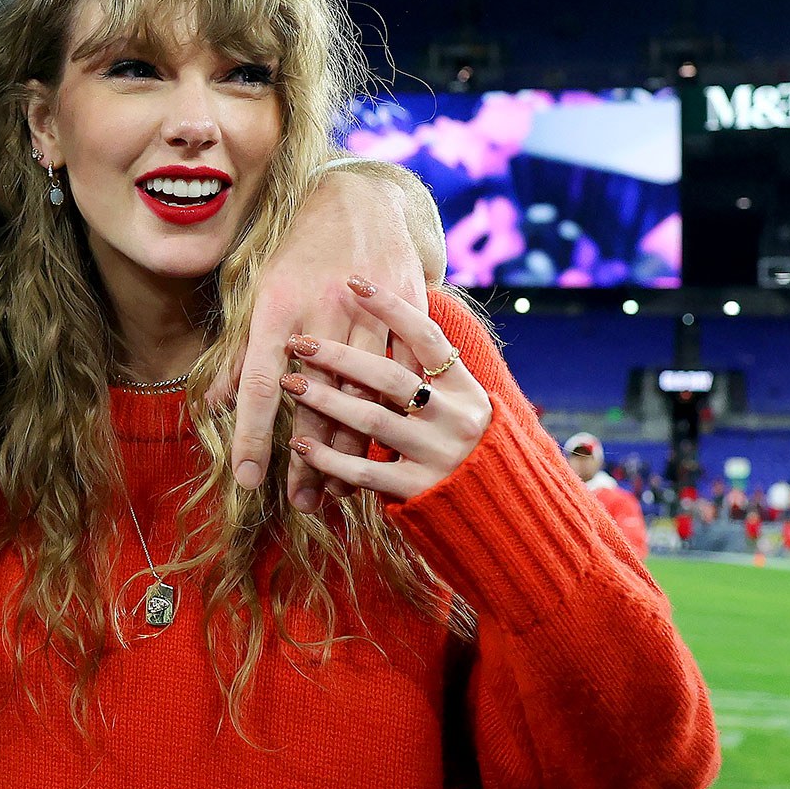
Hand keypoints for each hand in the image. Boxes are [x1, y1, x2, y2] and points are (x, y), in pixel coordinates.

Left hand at [210, 168, 431, 506]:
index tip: (248, 480)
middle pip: (317, 401)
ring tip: (336, 491)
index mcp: (276, 308)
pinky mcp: (407, 313)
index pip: (260, 384)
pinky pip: (403, 377)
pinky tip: (382, 452)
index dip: (253, 435)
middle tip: (299, 503)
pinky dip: (393, 416)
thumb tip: (214, 404)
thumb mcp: (258, 293)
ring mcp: (368, 313)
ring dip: (351, 449)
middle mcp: (322, 312)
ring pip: (364, 396)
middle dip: (308, 459)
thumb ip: (239, 353)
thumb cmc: (297, 252)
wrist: (361, 200)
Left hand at [279, 276, 491, 500]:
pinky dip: (329, 457)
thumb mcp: (458, 402)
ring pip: (372, 420)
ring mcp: (439, 454)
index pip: (426, 336)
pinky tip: (300, 444)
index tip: (353, 280)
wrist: (502, 507)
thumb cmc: (463, 444)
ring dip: (324, 401)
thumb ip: (426, 372)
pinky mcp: (420, 489)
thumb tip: (380, 326)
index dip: (391, 307)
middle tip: (298, 342)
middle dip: (338, 357)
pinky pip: (366, 471)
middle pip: (389, 377)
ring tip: (288, 385)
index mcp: (464, 388)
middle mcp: (456, 417)